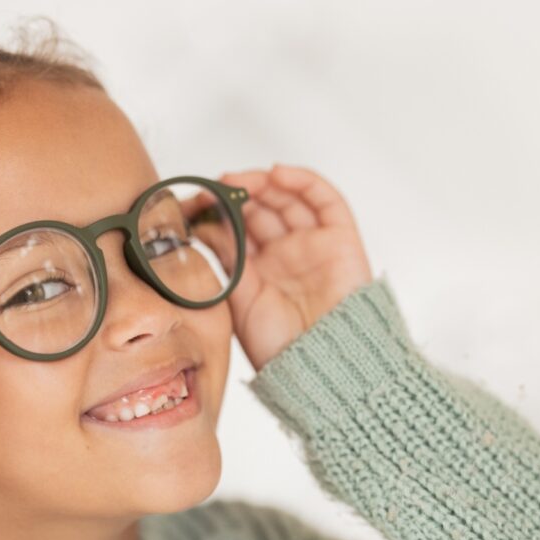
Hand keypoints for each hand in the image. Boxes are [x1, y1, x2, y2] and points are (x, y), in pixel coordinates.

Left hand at [197, 163, 372, 371]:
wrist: (319, 366)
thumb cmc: (278, 346)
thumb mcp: (239, 297)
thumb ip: (226, 258)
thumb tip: (204, 223)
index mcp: (259, 271)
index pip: (239, 228)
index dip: (221, 210)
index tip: (199, 199)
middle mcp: (286, 255)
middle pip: (263, 209)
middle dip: (240, 194)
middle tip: (218, 186)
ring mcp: (312, 245)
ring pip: (289, 199)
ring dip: (265, 183)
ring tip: (241, 181)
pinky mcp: (340, 239)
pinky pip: (325, 200)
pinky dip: (303, 181)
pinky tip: (277, 174)